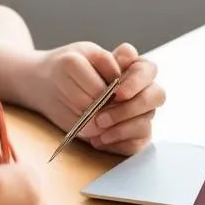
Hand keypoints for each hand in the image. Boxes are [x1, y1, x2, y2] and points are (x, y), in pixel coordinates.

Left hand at [27, 41, 164, 155]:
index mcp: (129, 65)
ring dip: (122, 127)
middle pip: (156, 96)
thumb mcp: (74, 61)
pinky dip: (119, 142)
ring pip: (147, 121)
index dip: (136, 81)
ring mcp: (137, 111)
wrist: (49, 86)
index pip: (147, 70)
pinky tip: (99, 140)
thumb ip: (94, 72)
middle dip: (131, 108)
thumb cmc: (65, 69)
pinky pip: (138, 142)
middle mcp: (139, 88)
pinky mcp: (130, 132)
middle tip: (103, 116)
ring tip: (97, 127)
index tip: (117, 91)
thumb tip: (108, 93)